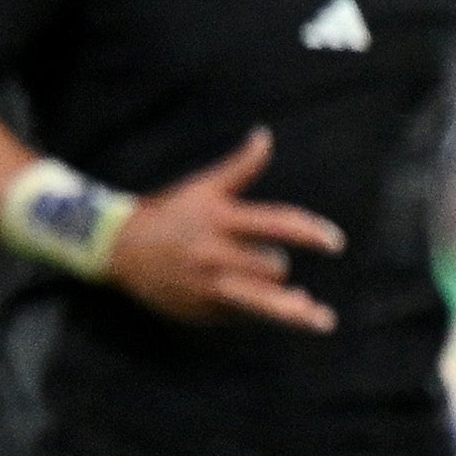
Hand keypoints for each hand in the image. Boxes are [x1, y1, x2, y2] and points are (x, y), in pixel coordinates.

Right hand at [104, 128, 338, 331]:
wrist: (120, 250)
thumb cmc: (173, 214)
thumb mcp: (203, 189)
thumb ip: (240, 167)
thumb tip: (265, 136)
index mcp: (219, 219)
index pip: (274, 224)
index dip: (309, 232)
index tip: (335, 243)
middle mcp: (213, 253)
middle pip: (272, 266)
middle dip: (276, 265)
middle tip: (273, 262)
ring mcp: (207, 284)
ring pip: (264, 301)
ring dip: (292, 306)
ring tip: (322, 320)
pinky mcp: (203, 309)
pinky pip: (248, 316)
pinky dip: (272, 315)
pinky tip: (298, 314)